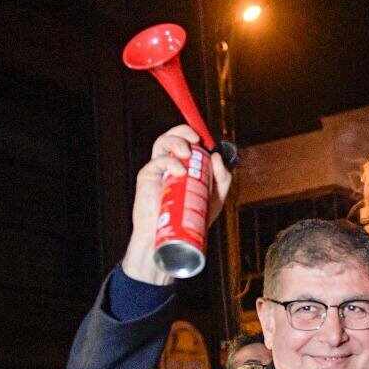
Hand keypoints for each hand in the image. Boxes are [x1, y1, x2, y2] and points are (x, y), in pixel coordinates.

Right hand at [122, 125, 234, 284]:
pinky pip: (157, 161)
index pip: (186, 142)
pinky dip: (170, 162)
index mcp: (184, 166)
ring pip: (161, 142)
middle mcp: (170, 165)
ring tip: (187, 153)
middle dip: (183, 131)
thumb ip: (221, 179)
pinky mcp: (147, 176)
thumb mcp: (215, 198)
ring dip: (176, 141)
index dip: (192, 133)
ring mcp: (158, 170)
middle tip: (195, 140)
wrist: (170, 237)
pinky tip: (179, 172)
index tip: (204, 139)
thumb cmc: (191, 219)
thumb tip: (217, 156)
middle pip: (172, 136)